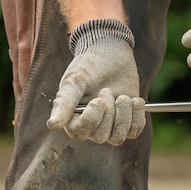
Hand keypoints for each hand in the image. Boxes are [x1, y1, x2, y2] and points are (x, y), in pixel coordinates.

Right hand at [47, 19, 145, 144]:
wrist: (110, 51)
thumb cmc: (89, 64)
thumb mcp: (76, 80)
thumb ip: (65, 102)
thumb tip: (53, 125)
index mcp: (72, 117)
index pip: (79, 134)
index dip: (91, 120)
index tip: (98, 100)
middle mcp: (91, 124)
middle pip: (101, 137)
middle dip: (109, 113)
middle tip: (107, 90)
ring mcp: (110, 123)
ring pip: (118, 138)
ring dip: (124, 116)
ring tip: (124, 97)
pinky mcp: (127, 118)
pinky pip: (135, 131)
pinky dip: (137, 116)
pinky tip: (136, 100)